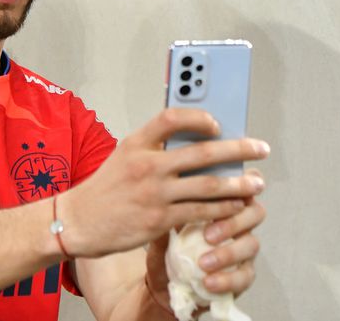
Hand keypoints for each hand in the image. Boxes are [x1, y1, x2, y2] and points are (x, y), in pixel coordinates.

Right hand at [56, 108, 268, 258]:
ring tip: (257, 183)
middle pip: (201, 152)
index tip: (219, 122)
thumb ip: (155, 148)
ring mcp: (153, 194)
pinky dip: (221, 209)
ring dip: (237, 184)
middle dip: (238, 149)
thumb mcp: (124, 156)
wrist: (78, 222)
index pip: (170, 118)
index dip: (198, 117)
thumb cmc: (106, 189)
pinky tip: (236, 207)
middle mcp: (146, 165)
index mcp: (136, 142)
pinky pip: (199, 213)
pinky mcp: (158, 220)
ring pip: (206, 185)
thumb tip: (197, 142)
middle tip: (261, 148)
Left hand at [143, 181, 265, 310]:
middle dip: (233, 222)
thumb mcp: (164, 220)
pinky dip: (227, 280)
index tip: (230, 189)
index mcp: (225, 200)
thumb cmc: (167, 242)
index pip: (245, 184)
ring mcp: (244, 247)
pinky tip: (208, 283)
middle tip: (208, 235)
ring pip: (252, 244)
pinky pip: (245, 276)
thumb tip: (171, 189)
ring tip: (203, 263)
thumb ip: (172, 204)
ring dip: (228, 253)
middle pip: (256, 212)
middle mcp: (240, 221)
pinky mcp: (243, 274)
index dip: (246, 181)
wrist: (162, 279)